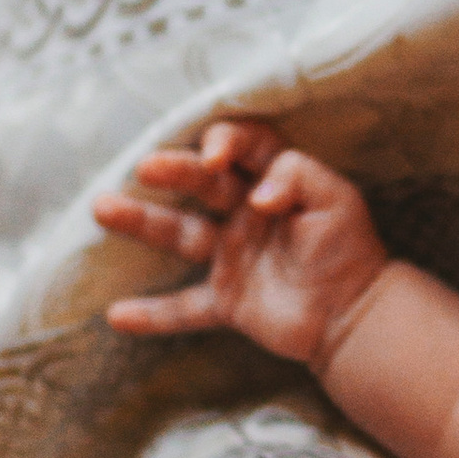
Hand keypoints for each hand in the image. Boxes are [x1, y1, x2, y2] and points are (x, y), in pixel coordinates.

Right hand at [95, 117, 385, 363]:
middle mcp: (245, 214)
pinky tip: (117, 315)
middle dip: (173, 170)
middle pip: (202, 183)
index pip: (246, 146)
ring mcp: (231, 257)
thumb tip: (256, 194)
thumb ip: (298, 178)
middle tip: (145, 167)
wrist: (357, 315)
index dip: (228, 142)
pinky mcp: (226, 300)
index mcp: (275, 182)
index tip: (216, 156)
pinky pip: (183, 309)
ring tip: (101, 207)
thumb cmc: (349, 249)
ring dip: (141, 221)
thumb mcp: (336, 200)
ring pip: (180, 234)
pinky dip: (153, 314)